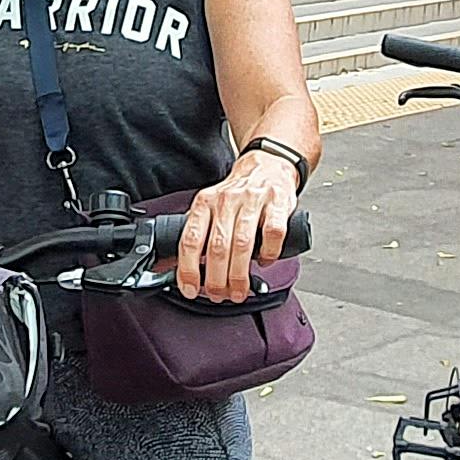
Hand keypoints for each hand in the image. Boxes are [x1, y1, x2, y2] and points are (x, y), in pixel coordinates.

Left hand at [173, 158, 296, 304]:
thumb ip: (199, 233)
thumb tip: (182, 269)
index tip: (190, 289)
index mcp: (205, 203)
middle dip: (216, 279)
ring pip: (242, 244)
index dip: (188, 269)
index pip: (190, 240)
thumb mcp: (211, 206)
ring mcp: (253, 200)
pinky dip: (268, 253)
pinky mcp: (277, 203)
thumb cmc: (238, 194)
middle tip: (218, 294)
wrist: (268, 165)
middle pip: (216, 247)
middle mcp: (226, 200)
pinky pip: (272, 233)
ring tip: (239, 291)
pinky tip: (264, 262)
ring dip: (239, 275)